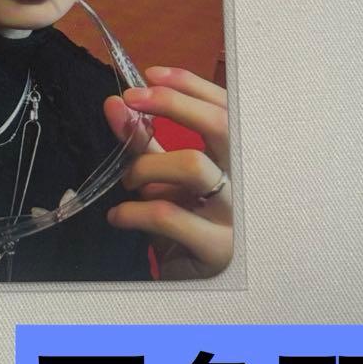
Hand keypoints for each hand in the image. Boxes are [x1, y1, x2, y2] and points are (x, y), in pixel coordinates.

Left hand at [103, 66, 232, 279]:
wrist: (190, 288)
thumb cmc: (182, 227)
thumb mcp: (163, 179)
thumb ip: (142, 143)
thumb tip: (117, 105)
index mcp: (237, 161)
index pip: (225, 108)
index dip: (189, 85)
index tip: (149, 75)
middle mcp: (246, 183)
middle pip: (221, 125)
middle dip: (172, 103)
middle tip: (131, 101)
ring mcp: (237, 216)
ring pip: (192, 165)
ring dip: (145, 165)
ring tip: (127, 182)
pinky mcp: (218, 249)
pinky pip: (167, 214)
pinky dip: (132, 210)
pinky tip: (119, 216)